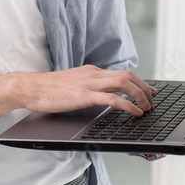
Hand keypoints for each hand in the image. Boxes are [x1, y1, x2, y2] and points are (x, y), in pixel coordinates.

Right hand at [0, 65, 156, 118]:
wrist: (31, 88)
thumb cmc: (47, 89)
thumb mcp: (72, 84)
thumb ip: (87, 87)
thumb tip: (99, 95)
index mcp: (91, 71)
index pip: (122, 73)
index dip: (139, 82)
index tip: (149, 90)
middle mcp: (93, 74)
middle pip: (128, 76)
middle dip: (144, 88)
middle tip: (153, 100)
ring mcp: (89, 83)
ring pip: (124, 83)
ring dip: (140, 96)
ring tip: (146, 108)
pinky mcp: (84, 95)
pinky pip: (112, 99)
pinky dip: (127, 105)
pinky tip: (134, 113)